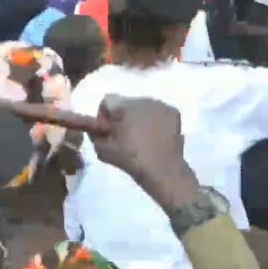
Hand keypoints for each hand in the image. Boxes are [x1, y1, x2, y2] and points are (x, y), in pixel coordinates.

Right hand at [94, 95, 198, 213]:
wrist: (162, 169)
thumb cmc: (130, 159)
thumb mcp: (102, 150)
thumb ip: (93, 134)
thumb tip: (94, 128)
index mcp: (124, 106)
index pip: (107, 100)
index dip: (104, 115)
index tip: (107, 130)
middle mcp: (142, 99)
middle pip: (126, 103)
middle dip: (123, 116)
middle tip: (124, 136)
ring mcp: (160, 104)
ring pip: (143, 107)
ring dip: (139, 118)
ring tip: (141, 138)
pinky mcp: (173, 112)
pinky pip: (159, 112)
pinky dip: (155, 121)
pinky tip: (155, 137)